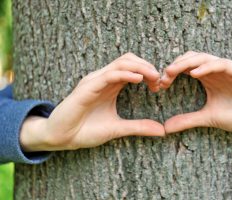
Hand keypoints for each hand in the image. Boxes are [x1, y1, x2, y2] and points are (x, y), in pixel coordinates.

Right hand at [20, 53, 164, 151]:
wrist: (63, 138)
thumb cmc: (86, 131)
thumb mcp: (118, 129)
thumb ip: (139, 127)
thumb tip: (161, 130)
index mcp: (111, 85)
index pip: (133, 68)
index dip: (149, 73)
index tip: (159, 86)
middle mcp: (104, 79)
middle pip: (129, 60)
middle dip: (147, 66)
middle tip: (159, 80)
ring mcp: (95, 81)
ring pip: (121, 63)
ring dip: (140, 67)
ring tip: (154, 77)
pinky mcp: (87, 88)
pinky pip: (109, 75)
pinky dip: (125, 74)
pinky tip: (138, 79)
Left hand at [161, 51, 231, 132]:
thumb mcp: (207, 117)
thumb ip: (188, 120)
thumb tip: (165, 128)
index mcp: (206, 78)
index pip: (185, 67)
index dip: (171, 73)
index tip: (160, 85)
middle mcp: (214, 71)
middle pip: (191, 59)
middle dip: (175, 65)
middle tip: (162, 77)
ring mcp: (227, 69)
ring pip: (204, 58)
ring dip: (186, 63)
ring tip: (172, 71)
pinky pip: (221, 64)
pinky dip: (207, 66)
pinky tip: (194, 73)